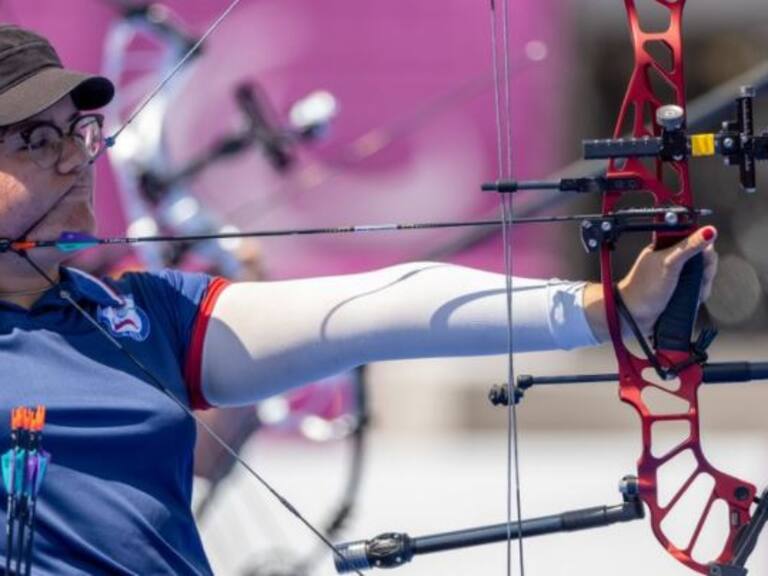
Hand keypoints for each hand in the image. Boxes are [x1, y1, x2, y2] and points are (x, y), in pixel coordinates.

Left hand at [584, 226, 717, 341]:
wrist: (633, 316)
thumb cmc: (642, 289)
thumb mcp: (669, 264)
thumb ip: (688, 246)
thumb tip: (708, 231)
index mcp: (666, 247)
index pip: (693, 238)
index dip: (704, 246)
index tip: (705, 256)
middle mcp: (672, 259)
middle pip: (702, 257)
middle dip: (706, 268)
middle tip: (700, 277)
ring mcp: (677, 275)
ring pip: (702, 273)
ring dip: (703, 283)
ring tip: (695, 291)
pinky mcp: (680, 289)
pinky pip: (698, 287)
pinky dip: (699, 293)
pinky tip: (694, 297)